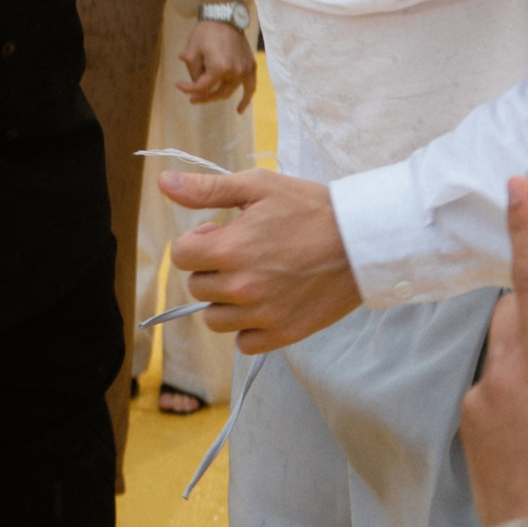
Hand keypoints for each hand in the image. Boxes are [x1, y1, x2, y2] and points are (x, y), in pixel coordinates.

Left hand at [164, 169, 359, 349]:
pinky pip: (244, 343)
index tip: (220, 233)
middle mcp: (242, 288)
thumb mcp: (258, 187)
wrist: (363, 241)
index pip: (180, 256)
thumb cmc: (311, 209)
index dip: (197, 242)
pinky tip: (265, 304)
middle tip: (242, 253)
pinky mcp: (284, 334)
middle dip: (211, 269)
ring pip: (215, 319)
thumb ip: (207, 190)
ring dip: (225, 301)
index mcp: (229, 250)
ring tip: (252, 280)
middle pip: (197, 287)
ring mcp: (263, 315)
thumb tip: (164, 183)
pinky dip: (247, 328)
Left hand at [176, 17, 255, 110]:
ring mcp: (245, 70)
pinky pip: (250, 87)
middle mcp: (234, 72)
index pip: (202, 87)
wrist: (224, 17)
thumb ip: (192, 71)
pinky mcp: (251, 66)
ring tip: (206, 99)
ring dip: (218, 95)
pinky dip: (246, 99)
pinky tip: (239, 110)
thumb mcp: (192, 51)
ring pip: (230, 90)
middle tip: (191, 98)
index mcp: (219, 69)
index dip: (188, 89)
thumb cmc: (206, 32)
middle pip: (217, 92)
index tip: (178, 85)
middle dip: (202, 95)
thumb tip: (195, 84)